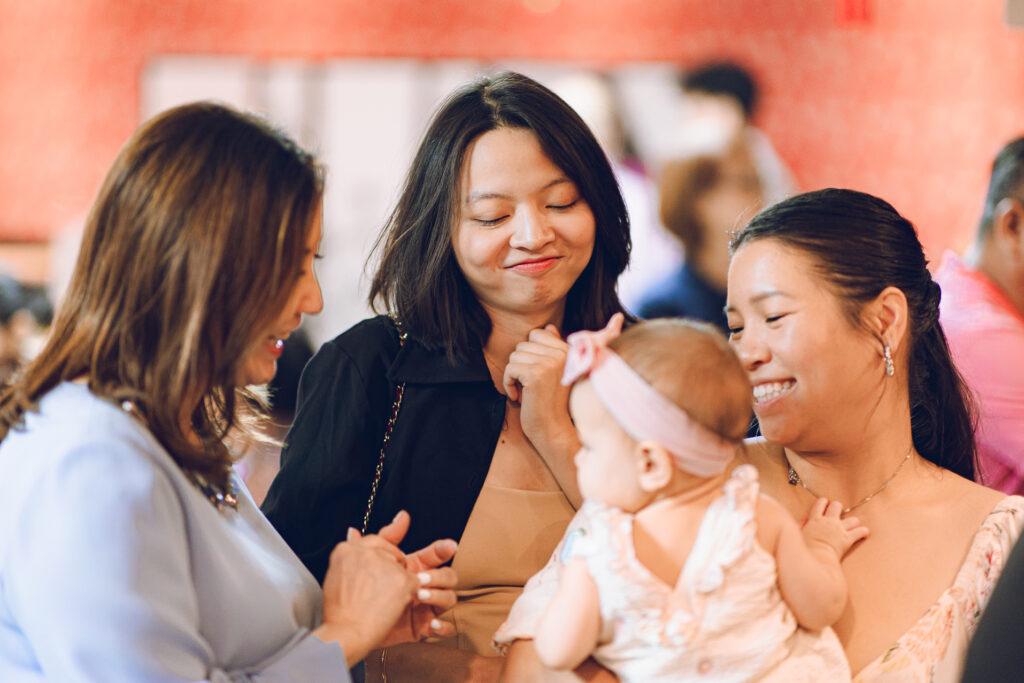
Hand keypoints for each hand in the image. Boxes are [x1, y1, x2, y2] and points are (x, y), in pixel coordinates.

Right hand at [316, 532, 418, 665]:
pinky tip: (393, 606)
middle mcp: (365, 552)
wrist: (346, 633)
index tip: (388, 556)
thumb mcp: (337, 575)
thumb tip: (353, 529)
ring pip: (401, 568)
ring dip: (397, 583)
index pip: (372, 541)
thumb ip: (351, 553)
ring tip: (381, 602)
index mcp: (346, 550)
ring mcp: (384, 564)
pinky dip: (408, 595)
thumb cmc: (340, 611)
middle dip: (390, 569)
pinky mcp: (402, 578)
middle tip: (377, 592)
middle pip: (389, 553)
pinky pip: (414, 582)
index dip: (382, 551)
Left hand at [374, 511, 458, 643]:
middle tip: (421, 579)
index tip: (450, 546)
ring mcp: (427, 607)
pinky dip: (443, 626)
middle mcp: (425, 586)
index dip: (444, 548)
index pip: (435, 555)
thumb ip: (386, 538)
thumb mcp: (372, 561)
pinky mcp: (425, 628)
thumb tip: (401, 515)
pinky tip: (432, 624)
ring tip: (421, 597)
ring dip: (439, 596)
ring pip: (450, 598)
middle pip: (449, 575)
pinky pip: (447, 628)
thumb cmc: (364, 594)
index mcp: (416, 568)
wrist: (350, 627)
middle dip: (440, 576)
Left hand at [502, 325, 576, 455]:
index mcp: (570, 351)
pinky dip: (508, 383)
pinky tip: (519, 397)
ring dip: (514, 376)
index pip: (538, 334)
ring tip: (525, 392)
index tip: (535, 375)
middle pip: (523, 345)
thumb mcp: (556, 373)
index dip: (530, 355)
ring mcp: (550, 363)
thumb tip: (548, 327)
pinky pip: (510, 368)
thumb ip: (553, 349)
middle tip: (529, 386)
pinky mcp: (535, 374)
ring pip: (515, 355)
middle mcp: (563, 354)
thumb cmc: (554, 404)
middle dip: (520, 366)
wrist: (555, 431)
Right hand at [801, 498, 868, 559]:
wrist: (817, 557)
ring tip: (852, 525)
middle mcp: (829, 521)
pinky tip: (864, 533)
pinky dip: (863, 532)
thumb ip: (801, 525)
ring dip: (853, 522)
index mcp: (815, 520)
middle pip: (837, 506)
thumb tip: (805, 521)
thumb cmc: (805, 548)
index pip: (820, 504)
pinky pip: (860, 531)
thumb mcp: (798, 534)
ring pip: (852, 519)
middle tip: (838, 512)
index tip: (825, 503)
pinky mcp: (848, 538)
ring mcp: (840, 529)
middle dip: (838, 507)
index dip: (823, 502)